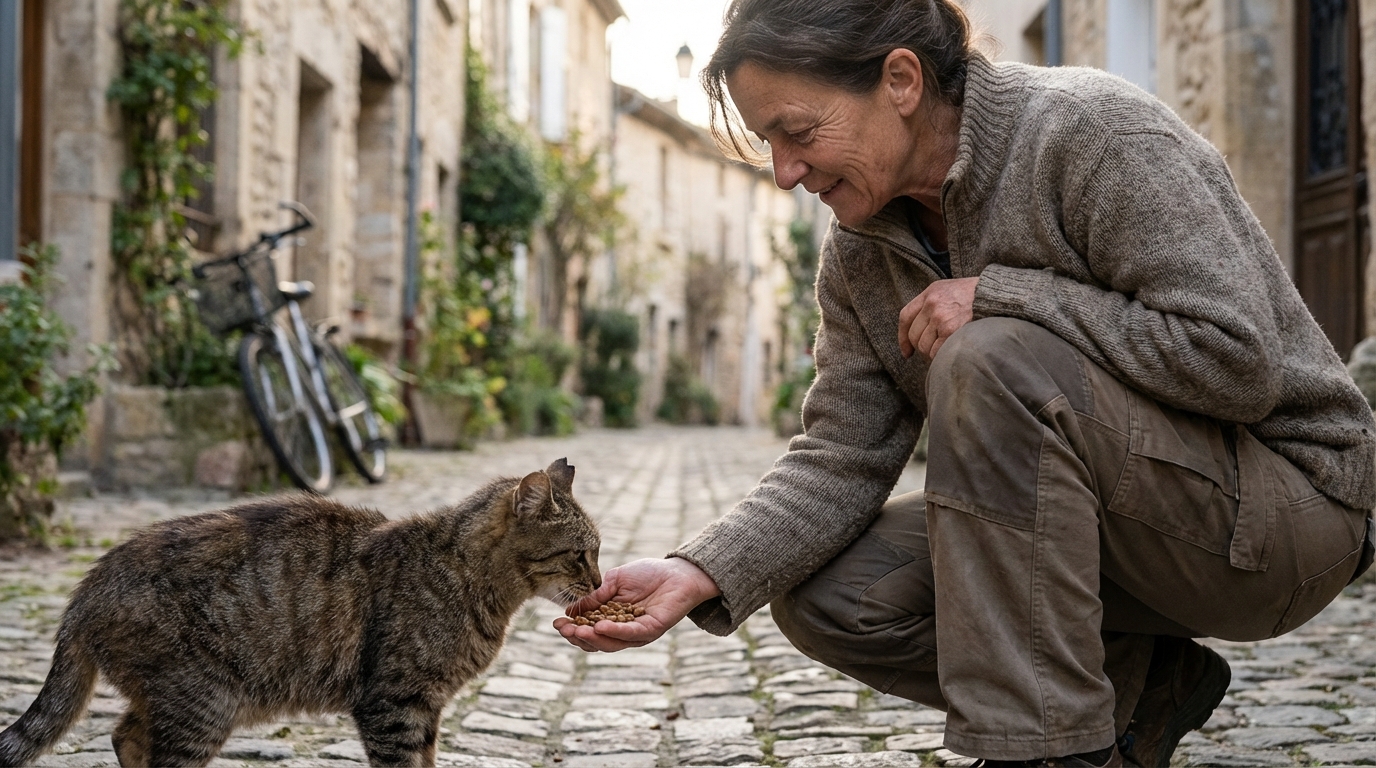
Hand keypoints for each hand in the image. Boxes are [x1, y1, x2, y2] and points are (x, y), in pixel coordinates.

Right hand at [553, 557, 720, 652]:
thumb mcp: (615, 581)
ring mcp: (637, 633)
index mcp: (611, 620)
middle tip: (564, 629)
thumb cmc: (647, 574)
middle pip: (597, 643)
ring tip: (577, 630)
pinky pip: (631, 634)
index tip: (556, 623)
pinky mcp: (652, 630)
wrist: (676, 572)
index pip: (588, 630)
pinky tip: (600, 626)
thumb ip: (596, 596)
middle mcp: (623, 631)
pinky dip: (615, 631)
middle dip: (578, 637)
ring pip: (611, 643)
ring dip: (593, 638)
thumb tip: (570, 609)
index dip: (571, 629)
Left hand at [898, 277, 978, 360]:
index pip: (905, 316)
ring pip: (924, 346)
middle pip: (914, 335)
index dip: (903, 337)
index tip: (906, 351)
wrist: (996, 295)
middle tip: (934, 351)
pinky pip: (936, 352)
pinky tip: (951, 352)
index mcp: (930, 292)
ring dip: (932, 353)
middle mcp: (931, 304)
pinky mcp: (950, 330)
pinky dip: (942, 357)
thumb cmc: (976, 296)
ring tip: (946, 351)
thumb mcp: (950, 290)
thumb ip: (933, 304)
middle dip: (921, 347)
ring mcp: (940, 317)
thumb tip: (921, 331)